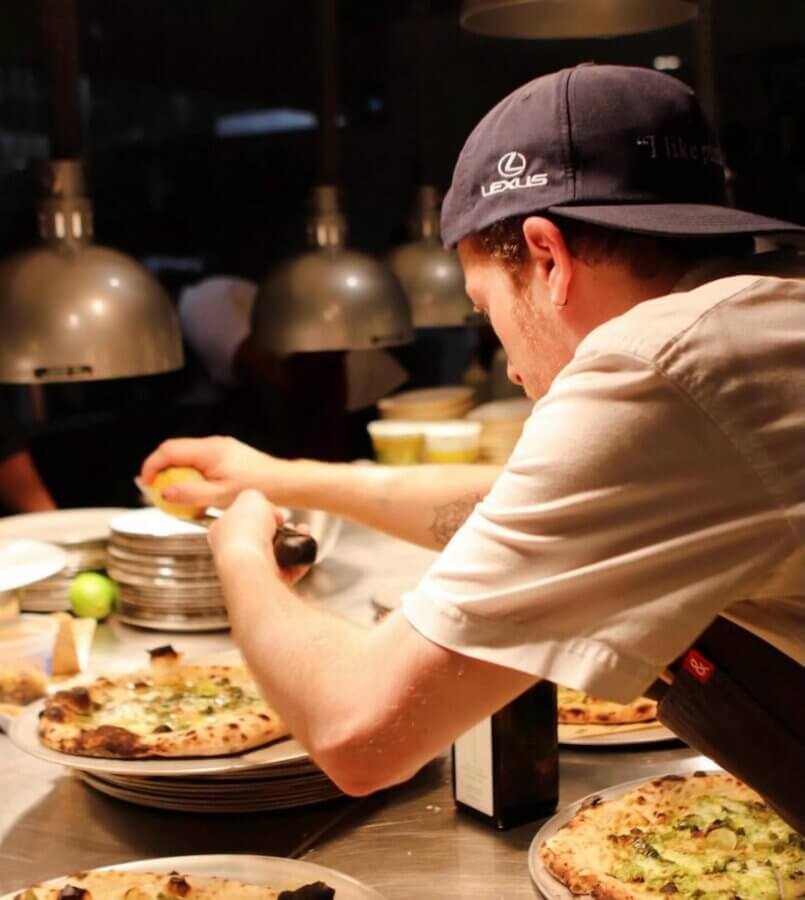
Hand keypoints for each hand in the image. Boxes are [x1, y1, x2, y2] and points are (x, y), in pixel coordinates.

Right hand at [140, 436, 295, 510]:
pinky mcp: (226, 456)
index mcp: (209, 450)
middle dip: (162, 472)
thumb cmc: (259, 487)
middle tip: (158, 492)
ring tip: (178, 497)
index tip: (145, 484)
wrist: (285, 483)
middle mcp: (213, 444)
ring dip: (177, 475)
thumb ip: (190, 494)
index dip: (152, 466)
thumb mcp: (220, 496)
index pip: (169, 451)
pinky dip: (192, 476)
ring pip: (187, 458)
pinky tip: (197, 493)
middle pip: (175, 452)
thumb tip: (164, 493)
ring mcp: (220, 449)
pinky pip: (200, 463)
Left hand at [207, 489, 311, 584]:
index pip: (240, 518)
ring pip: (277, 551)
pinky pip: (290, 567)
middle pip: (262, 535)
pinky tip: (303, 545)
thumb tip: (265, 507)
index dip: (259, 511)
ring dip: (292, 538)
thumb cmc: (244, 533)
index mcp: (222, 531)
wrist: (250, 564)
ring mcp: (252, 568)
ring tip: (299, 531)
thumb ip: (256, 497)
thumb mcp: (249, 497)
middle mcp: (234, 551)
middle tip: (286, 522)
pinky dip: (299, 556)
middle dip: (280, 526)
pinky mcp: (269, 580)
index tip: (271, 509)